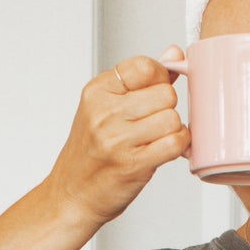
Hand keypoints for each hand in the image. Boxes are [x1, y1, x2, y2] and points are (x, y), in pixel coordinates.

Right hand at [47, 48, 190, 227]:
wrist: (72, 195)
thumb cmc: (90, 153)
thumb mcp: (106, 107)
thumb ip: (142, 80)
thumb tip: (174, 53)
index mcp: (97, 92)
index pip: (145, 66)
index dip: (158, 79)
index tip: (153, 92)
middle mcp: (104, 113)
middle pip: (165, 93)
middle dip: (166, 108)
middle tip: (152, 122)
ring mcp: (117, 139)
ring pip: (173, 118)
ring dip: (172, 130)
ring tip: (155, 139)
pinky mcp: (133, 164)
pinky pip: (175, 143)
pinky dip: (178, 147)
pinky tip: (164, 150)